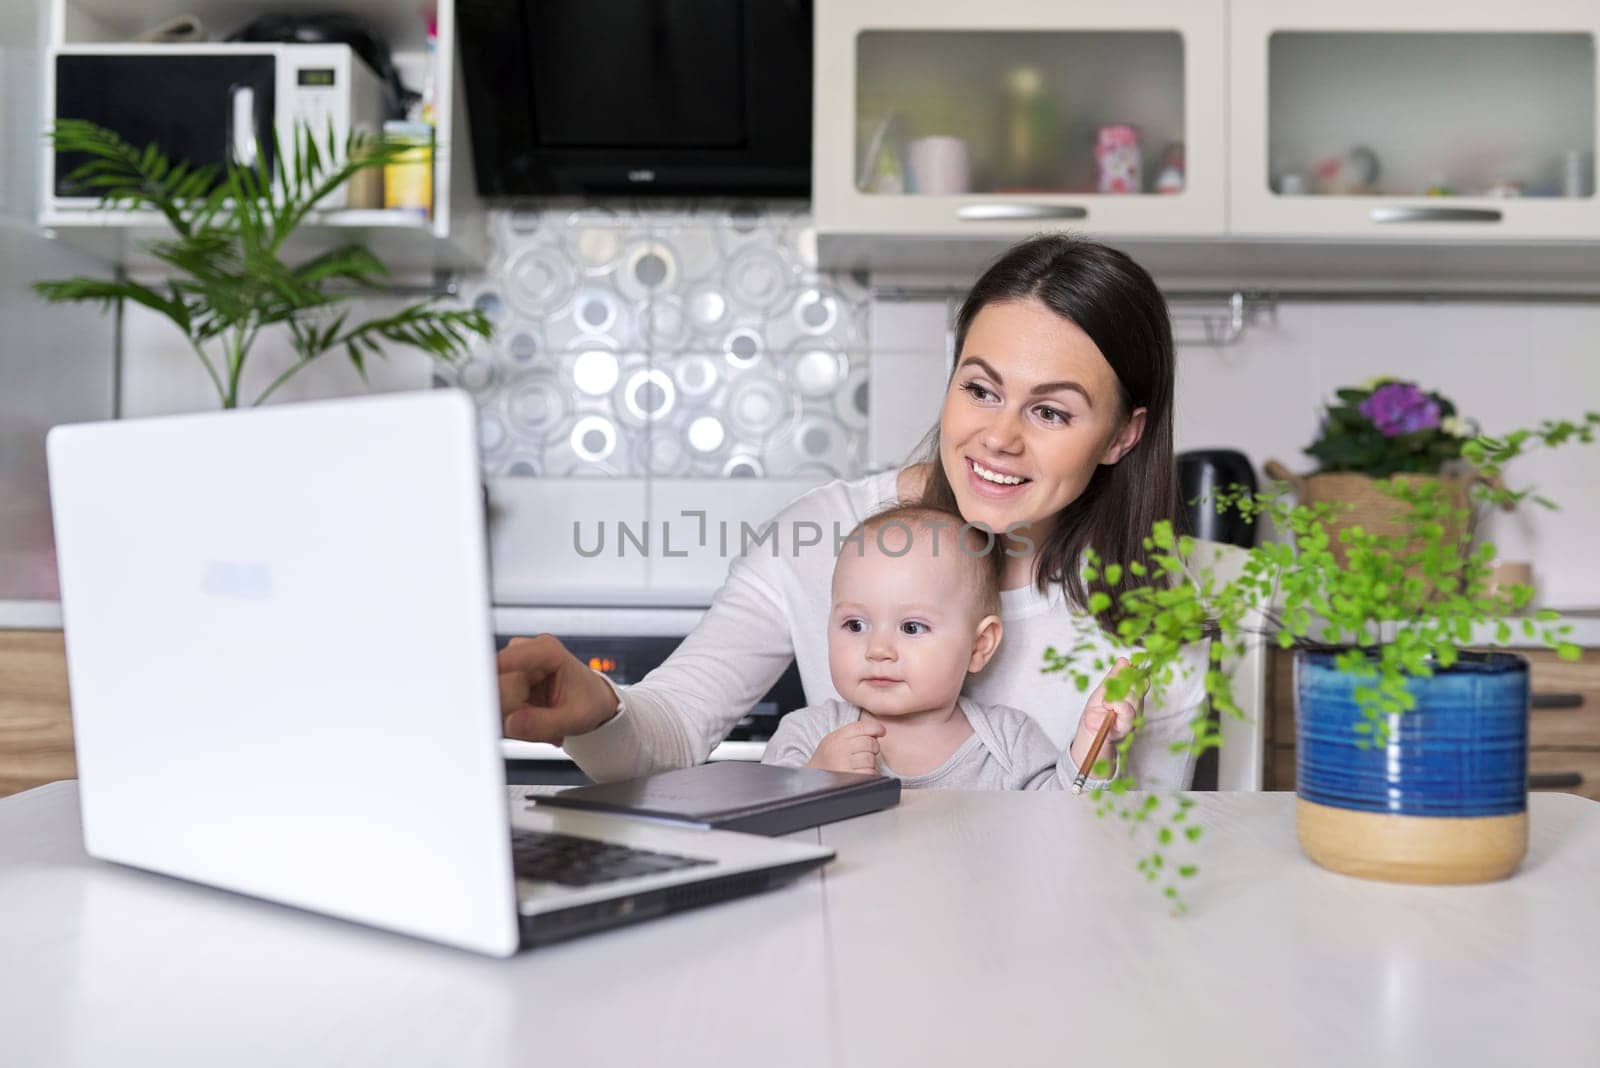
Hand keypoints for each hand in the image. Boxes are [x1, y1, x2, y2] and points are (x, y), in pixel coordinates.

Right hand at [497, 635, 619, 743]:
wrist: (590, 702)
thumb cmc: (588, 702)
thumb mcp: (576, 718)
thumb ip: (544, 723)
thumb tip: (511, 723)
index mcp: (546, 651)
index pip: (505, 660)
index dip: (489, 678)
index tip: (478, 696)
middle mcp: (524, 652)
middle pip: (497, 689)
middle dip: (515, 715)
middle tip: (544, 726)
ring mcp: (510, 666)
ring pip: (492, 701)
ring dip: (513, 720)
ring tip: (541, 721)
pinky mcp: (502, 680)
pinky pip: (494, 707)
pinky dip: (510, 721)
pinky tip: (530, 720)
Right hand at [805, 719, 886, 773]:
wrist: (812, 779)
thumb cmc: (828, 758)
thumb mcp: (835, 739)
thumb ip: (855, 732)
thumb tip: (880, 730)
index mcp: (835, 738)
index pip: (861, 727)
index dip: (876, 728)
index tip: (881, 731)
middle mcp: (838, 750)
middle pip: (869, 743)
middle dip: (873, 747)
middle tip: (866, 751)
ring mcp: (843, 766)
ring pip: (871, 759)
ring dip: (870, 762)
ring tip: (859, 764)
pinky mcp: (850, 780)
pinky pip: (869, 773)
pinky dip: (868, 773)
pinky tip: (859, 773)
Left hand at [1070, 657, 1141, 776]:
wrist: (1090, 735)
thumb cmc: (1096, 713)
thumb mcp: (1102, 691)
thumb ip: (1114, 677)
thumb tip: (1124, 660)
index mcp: (1131, 695)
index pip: (1141, 679)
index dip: (1134, 672)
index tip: (1127, 668)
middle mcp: (1137, 706)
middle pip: (1139, 687)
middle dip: (1124, 684)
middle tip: (1109, 691)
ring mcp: (1134, 716)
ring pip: (1133, 697)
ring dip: (1117, 697)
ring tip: (1106, 703)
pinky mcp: (1129, 726)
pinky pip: (1127, 710)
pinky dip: (1116, 707)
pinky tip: (1108, 708)